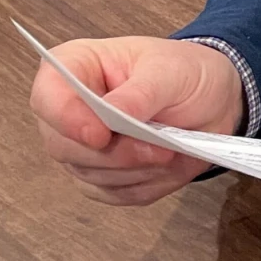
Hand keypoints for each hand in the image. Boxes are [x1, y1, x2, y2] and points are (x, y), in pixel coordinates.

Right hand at [29, 36, 245, 205]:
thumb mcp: (171, 71)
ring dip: (135, 170)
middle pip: (62, 146)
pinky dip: (145, 185)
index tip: (101, 135)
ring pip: (89, 174)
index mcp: (75, 67)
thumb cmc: (183, 72)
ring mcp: (81, 147)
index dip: (66, 119)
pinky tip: (168, 166)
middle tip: (158, 149)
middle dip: (114, 154)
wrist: (212, 98)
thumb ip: (140, 93)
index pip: (48, 96)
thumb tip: (114, 113)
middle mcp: (69, 110)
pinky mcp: (102, 175)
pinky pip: (114, 193)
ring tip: (172, 151)